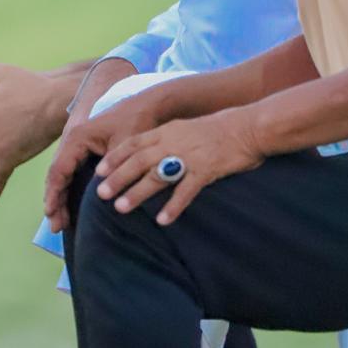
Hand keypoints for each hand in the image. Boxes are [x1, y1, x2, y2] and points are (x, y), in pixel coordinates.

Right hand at [44, 91, 162, 232]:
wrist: (148, 106)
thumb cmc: (136, 122)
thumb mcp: (126, 146)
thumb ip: (113, 169)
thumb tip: (100, 195)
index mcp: (78, 138)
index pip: (59, 170)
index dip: (55, 194)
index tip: (52, 214)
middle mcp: (73, 141)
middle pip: (57, 175)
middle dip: (55, 201)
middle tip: (56, 226)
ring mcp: (78, 145)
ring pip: (63, 175)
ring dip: (60, 198)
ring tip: (60, 223)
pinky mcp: (86, 150)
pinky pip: (72, 172)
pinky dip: (69, 190)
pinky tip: (69, 207)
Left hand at [44, 105, 263, 232]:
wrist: (248, 127)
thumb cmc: (219, 129)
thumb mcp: (187, 129)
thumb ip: (168, 140)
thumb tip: (149, 155)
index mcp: (168, 130)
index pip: (134, 143)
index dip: (115, 157)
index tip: (98, 171)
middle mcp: (174, 142)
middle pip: (139, 160)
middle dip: (118, 177)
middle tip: (101, 194)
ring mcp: (190, 156)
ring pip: (157, 175)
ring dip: (138, 192)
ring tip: (121, 208)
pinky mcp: (206, 170)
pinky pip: (186, 190)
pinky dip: (173, 206)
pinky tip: (163, 220)